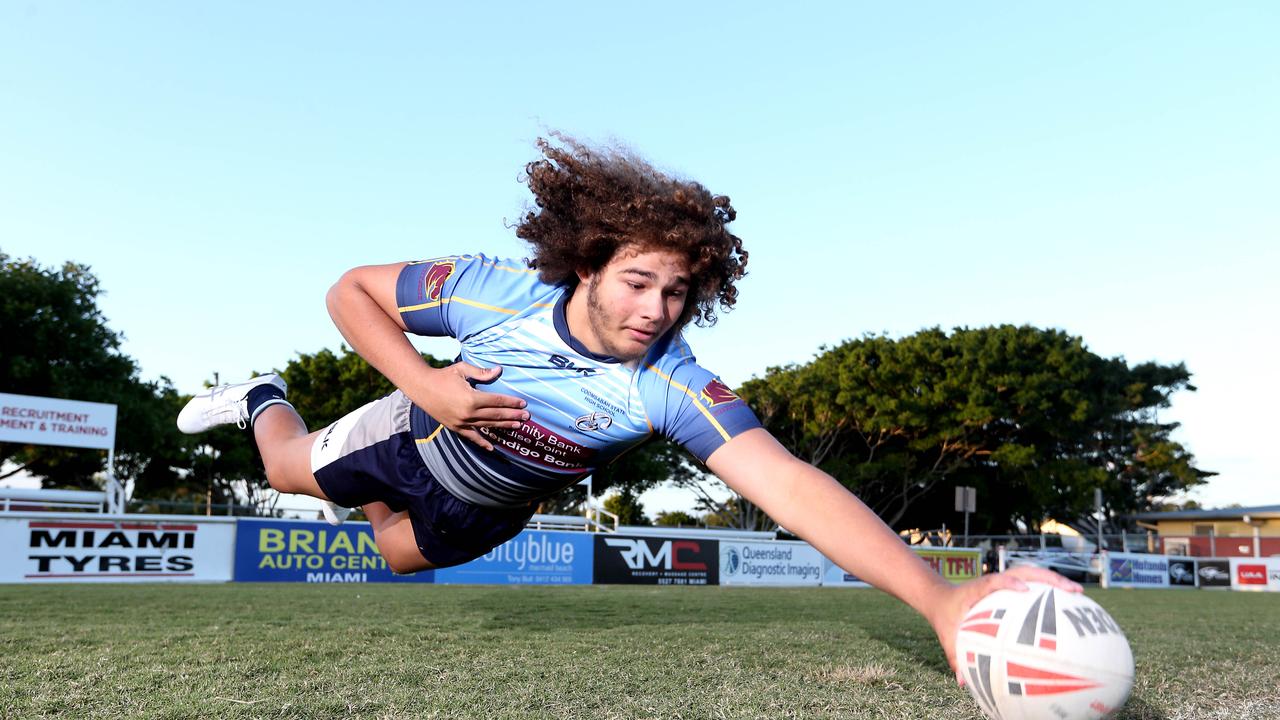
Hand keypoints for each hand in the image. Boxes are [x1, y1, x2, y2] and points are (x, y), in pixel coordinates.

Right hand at [411, 363, 528, 450]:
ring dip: (503, 426)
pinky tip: (492, 447)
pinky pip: (471, 437)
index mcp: (472, 398)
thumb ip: (482, 372)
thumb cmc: (443, 375)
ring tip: (517, 426)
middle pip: (496, 415)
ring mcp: (462, 422)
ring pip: (487, 426)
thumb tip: (499, 370)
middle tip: (527, 417)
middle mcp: (468, 413)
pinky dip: (482, 442)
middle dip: (513, 416)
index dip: (511, 402)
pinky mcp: (455, 427)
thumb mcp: (462, 369)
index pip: (497, 401)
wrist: (421, 387)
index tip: (523, 403)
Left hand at [927, 566, 1082, 684]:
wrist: (940, 598)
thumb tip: (962, 681)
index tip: (1024, 590)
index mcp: (977, 590)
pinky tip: (1069, 605)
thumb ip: (954, 657)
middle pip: (1022, 571)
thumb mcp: (947, 637)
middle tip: (1072, 590)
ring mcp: (1003, 581)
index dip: (1008, 583)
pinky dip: (1051, 591)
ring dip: (1055, 581)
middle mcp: (993, 582)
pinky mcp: (1010, 586)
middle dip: (1048, 578)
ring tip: (1079, 594)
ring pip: (1032, 574)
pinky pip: (1033, 585)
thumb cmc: (945, 617)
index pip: (993, 581)